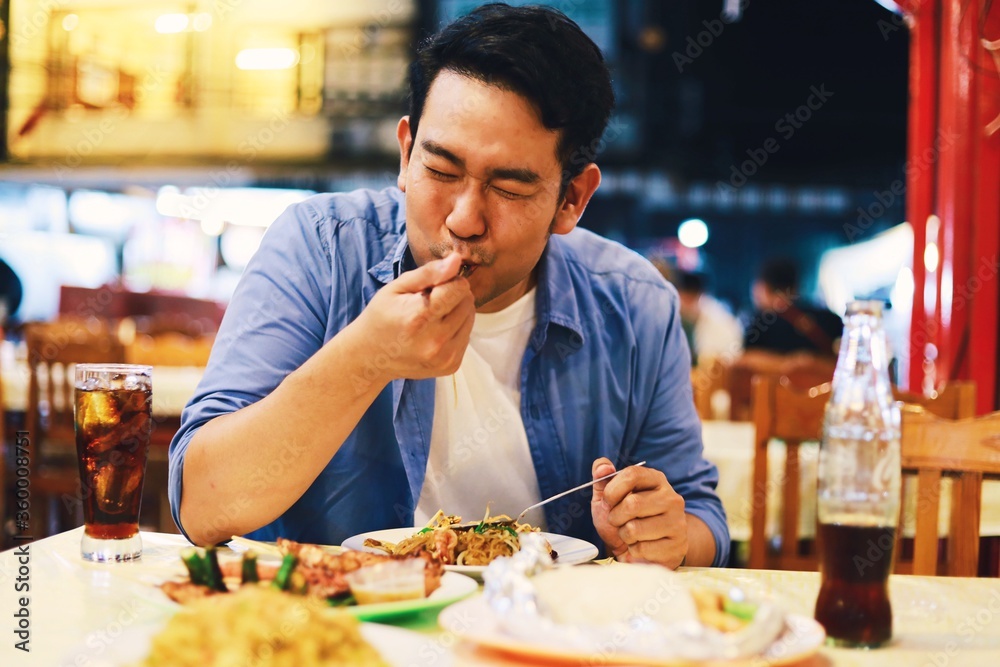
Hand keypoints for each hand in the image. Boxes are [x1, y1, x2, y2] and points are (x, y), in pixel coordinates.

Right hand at [355, 252, 474, 380]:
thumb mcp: (397, 288)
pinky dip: (456, 329)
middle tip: (431, 301)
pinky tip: (435, 331)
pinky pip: (467, 336)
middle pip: (468, 302)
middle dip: (454, 295)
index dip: (450, 280)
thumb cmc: (381, 317)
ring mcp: (445, 357)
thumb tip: (457, 260)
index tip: (435, 284)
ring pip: (471, 318)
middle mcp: (435, 341)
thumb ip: (428, 273)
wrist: (371, 358)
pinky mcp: (451, 366)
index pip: (459, 289)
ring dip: (457, 312)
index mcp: (419, 317)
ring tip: (432, 316)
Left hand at [590, 457, 687, 567]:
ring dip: (624, 535)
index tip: (607, 502)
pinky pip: (642, 549)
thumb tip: (602, 466)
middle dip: (615, 517)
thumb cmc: (624, 520)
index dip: (612, 490)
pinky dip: (634, 550)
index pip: (632, 474)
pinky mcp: (677, 545)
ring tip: (631, 534)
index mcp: (655, 479)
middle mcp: (671, 497)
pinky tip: (641, 546)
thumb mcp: (609, 498)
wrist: (641, 553)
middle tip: (617, 522)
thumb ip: (602, 479)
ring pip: (635, 529)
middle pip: (632, 503)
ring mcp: (677, 521)